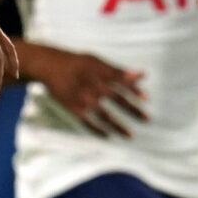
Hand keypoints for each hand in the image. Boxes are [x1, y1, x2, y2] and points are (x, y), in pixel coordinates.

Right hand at [31, 47, 147, 137]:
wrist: (50, 66)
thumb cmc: (78, 63)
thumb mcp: (97, 61)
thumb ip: (119, 70)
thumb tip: (143, 75)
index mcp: (100, 72)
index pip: (122, 82)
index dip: (135, 90)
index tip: (146, 99)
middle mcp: (93, 85)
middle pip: (117, 99)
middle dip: (133, 110)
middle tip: (147, 120)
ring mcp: (83, 98)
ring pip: (104, 115)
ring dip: (118, 126)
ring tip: (130, 135)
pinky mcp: (73, 108)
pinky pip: (87, 122)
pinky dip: (98, 130)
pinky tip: (109, 136)